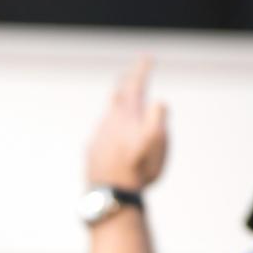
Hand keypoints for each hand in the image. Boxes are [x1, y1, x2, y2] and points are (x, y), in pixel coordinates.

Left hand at [87, 57, 167, 191]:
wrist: (109, 194)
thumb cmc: (137, 170)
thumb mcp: (155, 143)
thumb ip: (157, 118)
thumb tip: (158, 101)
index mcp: (127, 116)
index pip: (135, 85)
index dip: (142, 70)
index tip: (148, 58)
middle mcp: (110, 121)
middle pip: (118, 94)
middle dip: (128, 81)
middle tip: (134, 73)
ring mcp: (99, 135)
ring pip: (109, 114)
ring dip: (118, 105)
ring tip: (124, 99)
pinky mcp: (93, 150)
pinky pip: (103, 132)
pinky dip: (111, 127)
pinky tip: (113, 135)